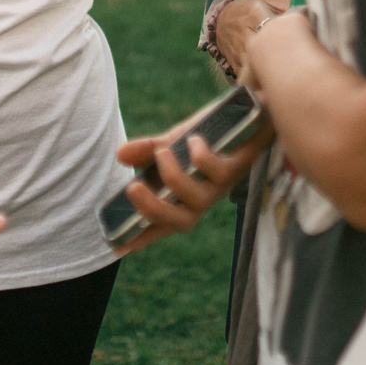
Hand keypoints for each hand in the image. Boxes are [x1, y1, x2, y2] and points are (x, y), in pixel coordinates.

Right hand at [108, 121, 268, 256]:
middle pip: (181, 222)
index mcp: (185, 198)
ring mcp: (220, 185)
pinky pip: (217, 171)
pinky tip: (195, 140)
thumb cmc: (209, 138)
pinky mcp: (236, 166)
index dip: (142, 237)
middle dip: (153, 210)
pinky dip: (201, 157)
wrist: (247, 117)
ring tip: (162, 153)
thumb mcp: (173, 143)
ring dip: (173, 178)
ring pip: (198, 200)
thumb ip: (147, 152)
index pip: (162, 225)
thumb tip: (120, 155)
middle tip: (132, 188)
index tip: (118, 246)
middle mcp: (203, 198)